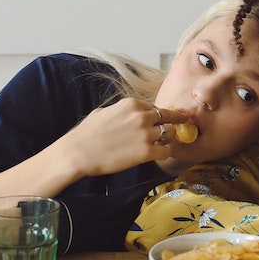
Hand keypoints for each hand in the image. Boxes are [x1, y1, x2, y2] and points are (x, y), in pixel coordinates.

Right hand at [59, 98, 192, 176]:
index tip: (163, 121)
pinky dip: (165, 153)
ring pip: (171, 133)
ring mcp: (145, 134)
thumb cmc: (85, 134)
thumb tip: (123, 115)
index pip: (155, 107)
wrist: (77, 152)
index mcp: (131, 104)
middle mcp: (141, 116)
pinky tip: (159, 155)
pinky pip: (167, 151)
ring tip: (164, 145)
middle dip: (173, 123)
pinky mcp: (146, 152)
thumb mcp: (102, 113)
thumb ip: (119, 112)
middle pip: (168, 117)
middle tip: (180, 127)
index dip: (159, 116)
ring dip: (168, 139)